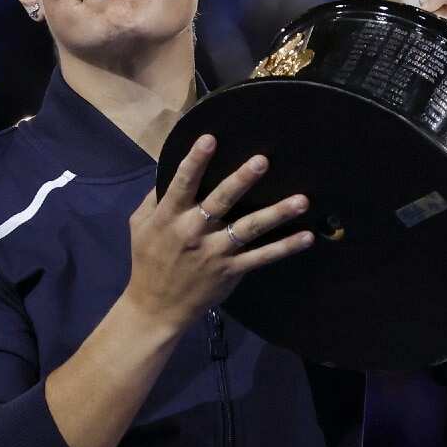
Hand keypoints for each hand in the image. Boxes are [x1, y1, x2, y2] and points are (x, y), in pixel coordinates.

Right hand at [125, 135, 313, 331]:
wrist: (155, 308)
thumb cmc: (148, 260)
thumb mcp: (139, 225)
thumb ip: (155, 197)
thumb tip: (169, 167)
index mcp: (169, 217)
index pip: (182, 184)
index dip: (195, 161)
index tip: (210, 138)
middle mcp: (193, 232)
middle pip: (220, 201)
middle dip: (241, 180)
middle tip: (263, 160)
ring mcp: (215, 253)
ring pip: (249, 229)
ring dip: (276, 213)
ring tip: (302, 200)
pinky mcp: (231, 271)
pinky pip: (262, 257)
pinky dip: (285, 247)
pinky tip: (306, 236)